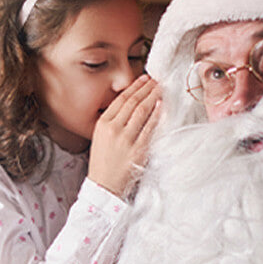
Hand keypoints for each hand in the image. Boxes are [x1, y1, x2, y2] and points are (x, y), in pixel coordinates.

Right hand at [89, 74, 162, 196]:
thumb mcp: (100, 137)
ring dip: (153, 97)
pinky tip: (161, 105)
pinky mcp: (138, 149)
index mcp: (102, 124)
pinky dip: (156, 115)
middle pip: (133, 102)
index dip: (134, 87)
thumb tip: (130, 105)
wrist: (103, 184)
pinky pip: (150, 128)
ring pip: (142, 111)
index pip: (121, 100)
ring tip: (160, 88)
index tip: (144, 79)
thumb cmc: (102, 161)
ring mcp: (126, 139)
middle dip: (146, 88)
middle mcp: (113, 129)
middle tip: (156, 80)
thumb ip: (112, 121)